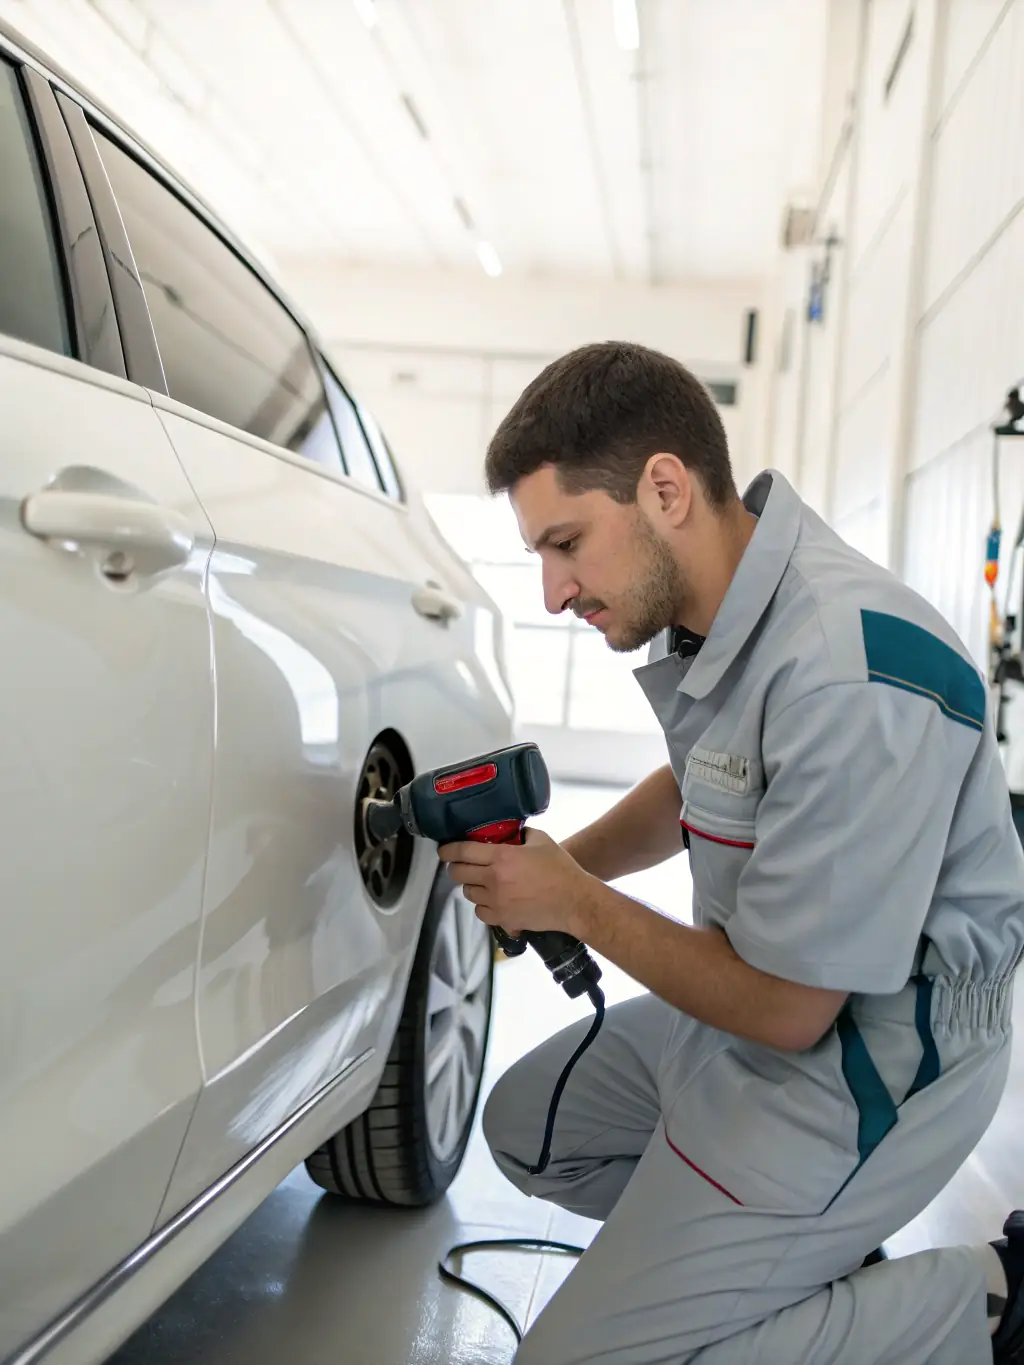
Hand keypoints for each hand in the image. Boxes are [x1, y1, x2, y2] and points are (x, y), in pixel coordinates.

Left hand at [438, 829, 594, 938]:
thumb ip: (520, 834)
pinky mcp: (503, 919)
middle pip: (459, 874)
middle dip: (456, 868)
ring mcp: (497, 902)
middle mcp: (494, 879)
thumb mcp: (541, 840)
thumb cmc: (560, 869)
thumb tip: (510, 833)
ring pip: (468, 893)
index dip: (448, 850)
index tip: (443, 850)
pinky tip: (491, 900)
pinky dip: (482, 905)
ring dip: (471, 886)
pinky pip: (480, 912)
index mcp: (502, 857)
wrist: (574, 902)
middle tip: (461, 865)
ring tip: (481, 882)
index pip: (463, 851)